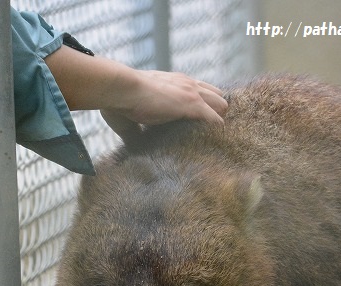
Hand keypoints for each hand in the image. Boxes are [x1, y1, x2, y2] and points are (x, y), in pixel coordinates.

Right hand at [45, 46, 226, 138]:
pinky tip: (211, 144)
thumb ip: (137, 129)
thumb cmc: (117, 101)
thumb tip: (133, 146)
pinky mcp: (192, 104)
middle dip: (216, 114)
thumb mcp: (131, 115)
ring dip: (218, 122)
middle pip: (218, 97)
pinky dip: (216, 132)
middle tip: (208, 134)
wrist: (120, 89)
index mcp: (174, 83)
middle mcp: (187, 84)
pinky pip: (216, 120)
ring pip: (223, 105)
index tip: (200, 125)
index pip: (201, 91)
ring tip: (211, 141)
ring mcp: (192, 93)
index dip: (204, 108)